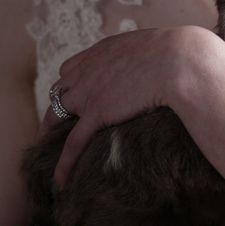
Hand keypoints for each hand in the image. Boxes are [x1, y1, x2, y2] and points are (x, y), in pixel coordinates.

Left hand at [40, 25, 224, 187]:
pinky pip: (73, 143)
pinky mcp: (97, 113)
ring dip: (49, 133)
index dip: (71, 83)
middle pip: (59, 90)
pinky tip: (60, 180)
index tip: (74, 95)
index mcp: (101, 52)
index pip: (72, 68)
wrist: (179, 60)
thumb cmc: (178, 52)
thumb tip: (164, 62)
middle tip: (54, 125)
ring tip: (46, 150)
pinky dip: (64, 163)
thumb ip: (147, 55)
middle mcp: (88, 69)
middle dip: (56, 107)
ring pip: (56, 115)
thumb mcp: (154, 46)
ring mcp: (88, 92)